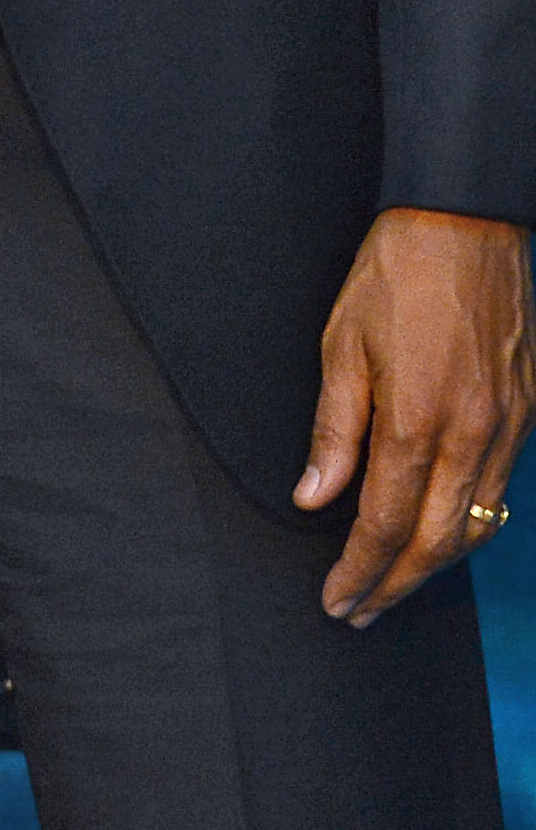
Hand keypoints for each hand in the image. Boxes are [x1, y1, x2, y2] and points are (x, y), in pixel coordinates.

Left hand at [296, 207, 534, 623]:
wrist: (463, 219)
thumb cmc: (396, 272)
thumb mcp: (342, 343)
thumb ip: (334, 429)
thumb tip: (315, 496)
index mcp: (417, 421)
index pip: (386, 525)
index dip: (360, 571)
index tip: (337, 600)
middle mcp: (472, 435)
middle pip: (438, 542)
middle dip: (396, 585)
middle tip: (362, 611)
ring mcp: (509, 426)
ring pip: (477, 524)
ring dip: (436, 564)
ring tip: (397, 582)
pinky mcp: (528, 410)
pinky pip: (502, 489)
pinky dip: (471, 523)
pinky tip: (445, 529)